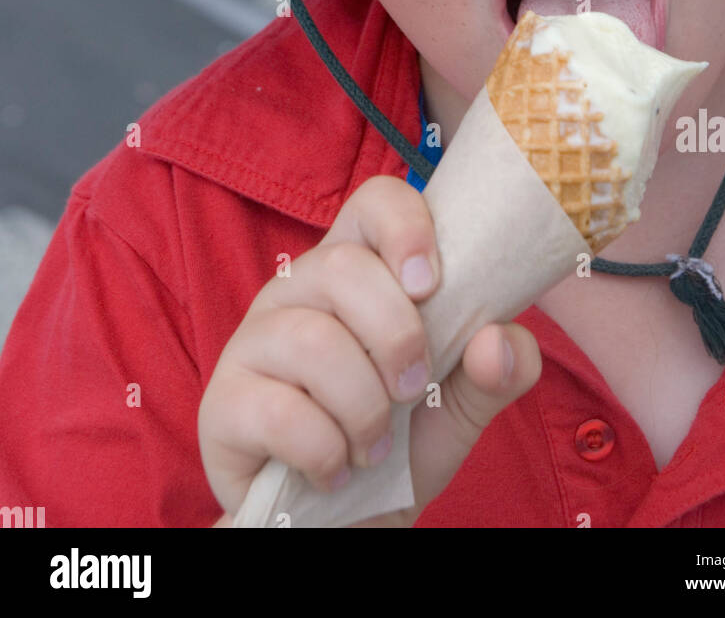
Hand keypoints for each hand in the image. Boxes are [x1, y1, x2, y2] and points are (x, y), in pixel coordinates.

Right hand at [198, 175, 540, 524]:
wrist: (346, 523)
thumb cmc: (401, 444)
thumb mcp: (462, 407)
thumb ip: (497, 369)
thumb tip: (499, 341)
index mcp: (358, 270)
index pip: (375, 203)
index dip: (406, 228)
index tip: (432, 284)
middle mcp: (297, 289)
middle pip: (343, 267)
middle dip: (397, 337)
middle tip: (411, 390)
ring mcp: (253, 341)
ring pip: (313, 341)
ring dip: (364, 407)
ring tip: (375, 445)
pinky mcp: (222, 403)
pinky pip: (280, 412)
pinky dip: (326, 451)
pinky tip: (336, 469)